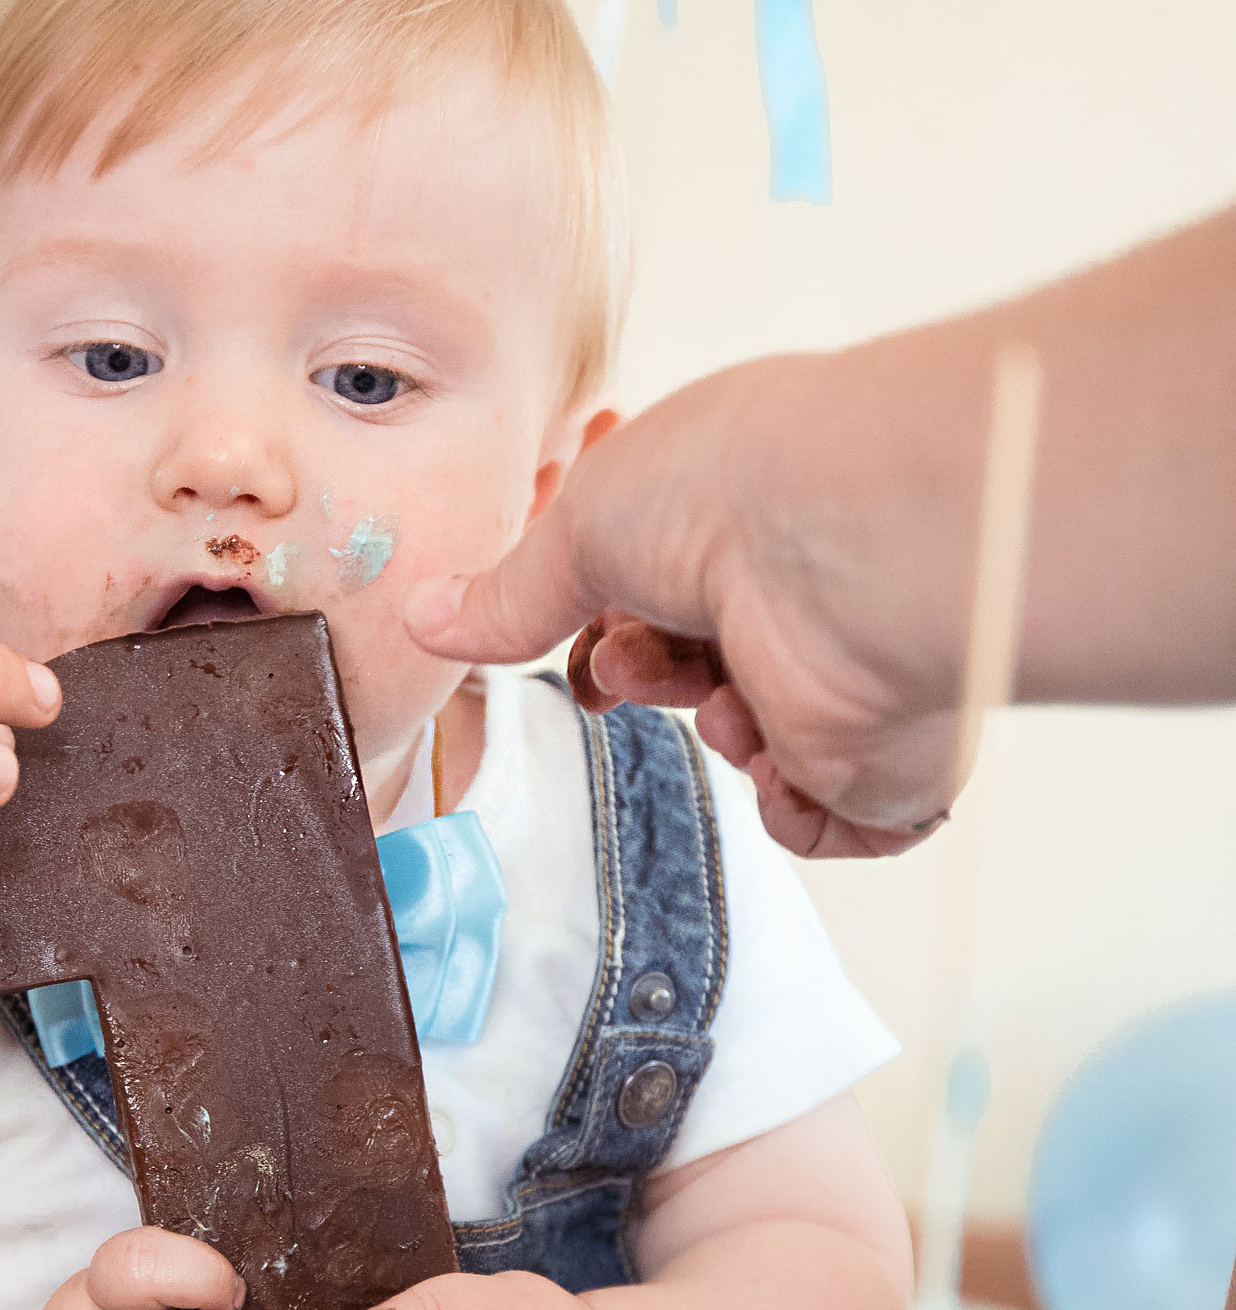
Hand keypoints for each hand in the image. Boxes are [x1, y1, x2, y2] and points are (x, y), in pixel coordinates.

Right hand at [406, 350, 973, 858]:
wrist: (850, 547)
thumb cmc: (732, 491)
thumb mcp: (580, 528)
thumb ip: (508, 594)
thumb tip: (425, 618)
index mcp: (736, 514)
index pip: (665, 590)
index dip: (610, 626)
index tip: (580, 644)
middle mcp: (798, 586)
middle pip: (695, 668)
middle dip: (648, 675)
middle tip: (634, 666)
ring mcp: (844, 668)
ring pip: (748, 741)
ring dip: (717, 728)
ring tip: (724, 694)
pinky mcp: (884, 752)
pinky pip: (818, 818)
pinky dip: (788, 806)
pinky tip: (782, 752)